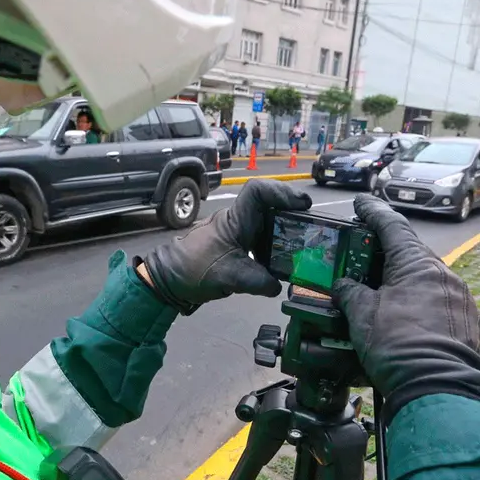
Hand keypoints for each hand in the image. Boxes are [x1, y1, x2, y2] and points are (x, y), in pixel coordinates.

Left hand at [137, 179, 311, 314]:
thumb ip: (258, 282)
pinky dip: (275, 245)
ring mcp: (236, 233)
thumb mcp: (229, 278)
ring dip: (285, 228)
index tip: (302, 205)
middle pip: (268, 204)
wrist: (168, 279)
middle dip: (291, 210)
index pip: (257, 192)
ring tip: (304, 239)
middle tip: (311, 223)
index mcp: (234, 220)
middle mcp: (237, 221)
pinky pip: (260, 238)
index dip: (281, 192)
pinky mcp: (235, 246)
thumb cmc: (192, 270)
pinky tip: (284, 259)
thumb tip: (279, 286)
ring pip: (265, 221)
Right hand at [332, 194, 479, 422]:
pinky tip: (399, 316)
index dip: (372, 213)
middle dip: (382, 254)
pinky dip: (415, 301)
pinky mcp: (465, 321)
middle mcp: (443, 275)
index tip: (360, 204)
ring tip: (376, 293)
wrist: (438, 390)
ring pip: (423, 278)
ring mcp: (458, 298)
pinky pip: (435, 300)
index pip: (392, 227)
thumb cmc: (398, 348)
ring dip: (399, 281)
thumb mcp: (361, 315)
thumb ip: (350, 293)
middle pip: (408, 254)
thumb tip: (344, 286)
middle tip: (360, 257)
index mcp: (418, 265)